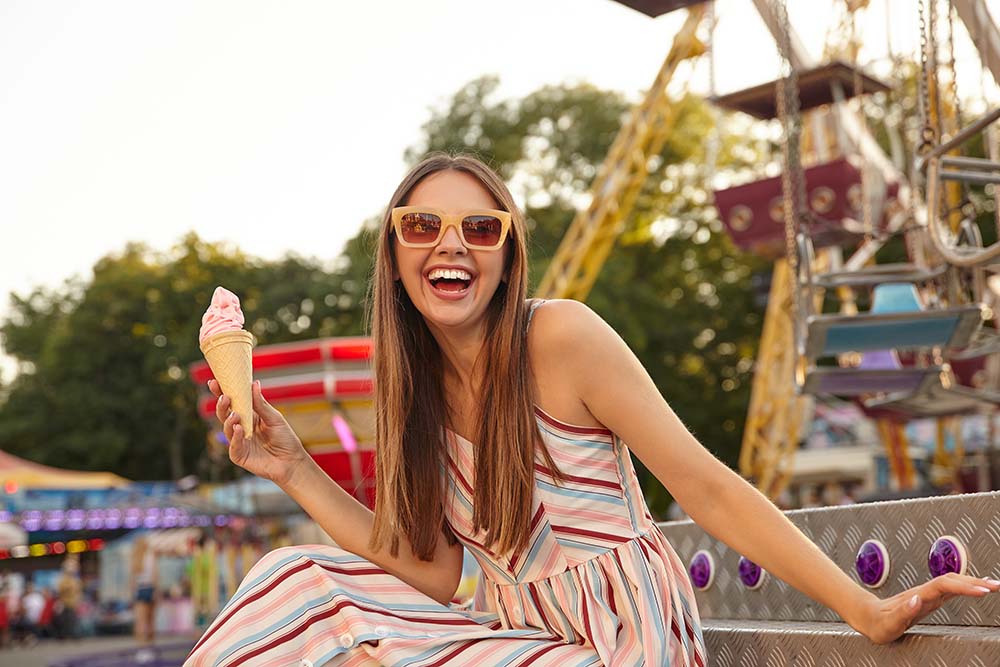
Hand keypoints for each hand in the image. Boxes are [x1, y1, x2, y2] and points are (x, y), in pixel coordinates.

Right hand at [210, 379, 308, 487]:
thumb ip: (261, 404)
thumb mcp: (274, 418)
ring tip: (235, 415)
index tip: (214, 381)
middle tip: (225, 397)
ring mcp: (238, 442)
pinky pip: (233, 446)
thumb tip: (254, 383)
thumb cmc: (285, 438)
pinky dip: (236, 437)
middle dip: (222, 405)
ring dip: (229, 421)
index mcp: (248, 416)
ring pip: (227, 429)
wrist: (292, 461)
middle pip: (224, 414)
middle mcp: (240, 428)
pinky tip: (239, 429)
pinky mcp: (239, 456)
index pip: (232, 403)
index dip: (221, 392)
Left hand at [852, 573, 999, 643]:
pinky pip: (950, 589)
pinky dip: (966, 587)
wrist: (868, 616)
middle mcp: (924, 592)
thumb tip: (917, 599)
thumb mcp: (889, 622)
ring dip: (972, 582)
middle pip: (952, 580)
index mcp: (918, 596)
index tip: (982, 590)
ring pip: (953, 583)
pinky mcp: (929, 599)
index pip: (944, 586)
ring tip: (994, 585)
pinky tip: (977, 587)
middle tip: (997, 586)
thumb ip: (902, 611)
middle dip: (974, 582)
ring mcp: (927, 594)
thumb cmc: (878, 622)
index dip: (963, 586)